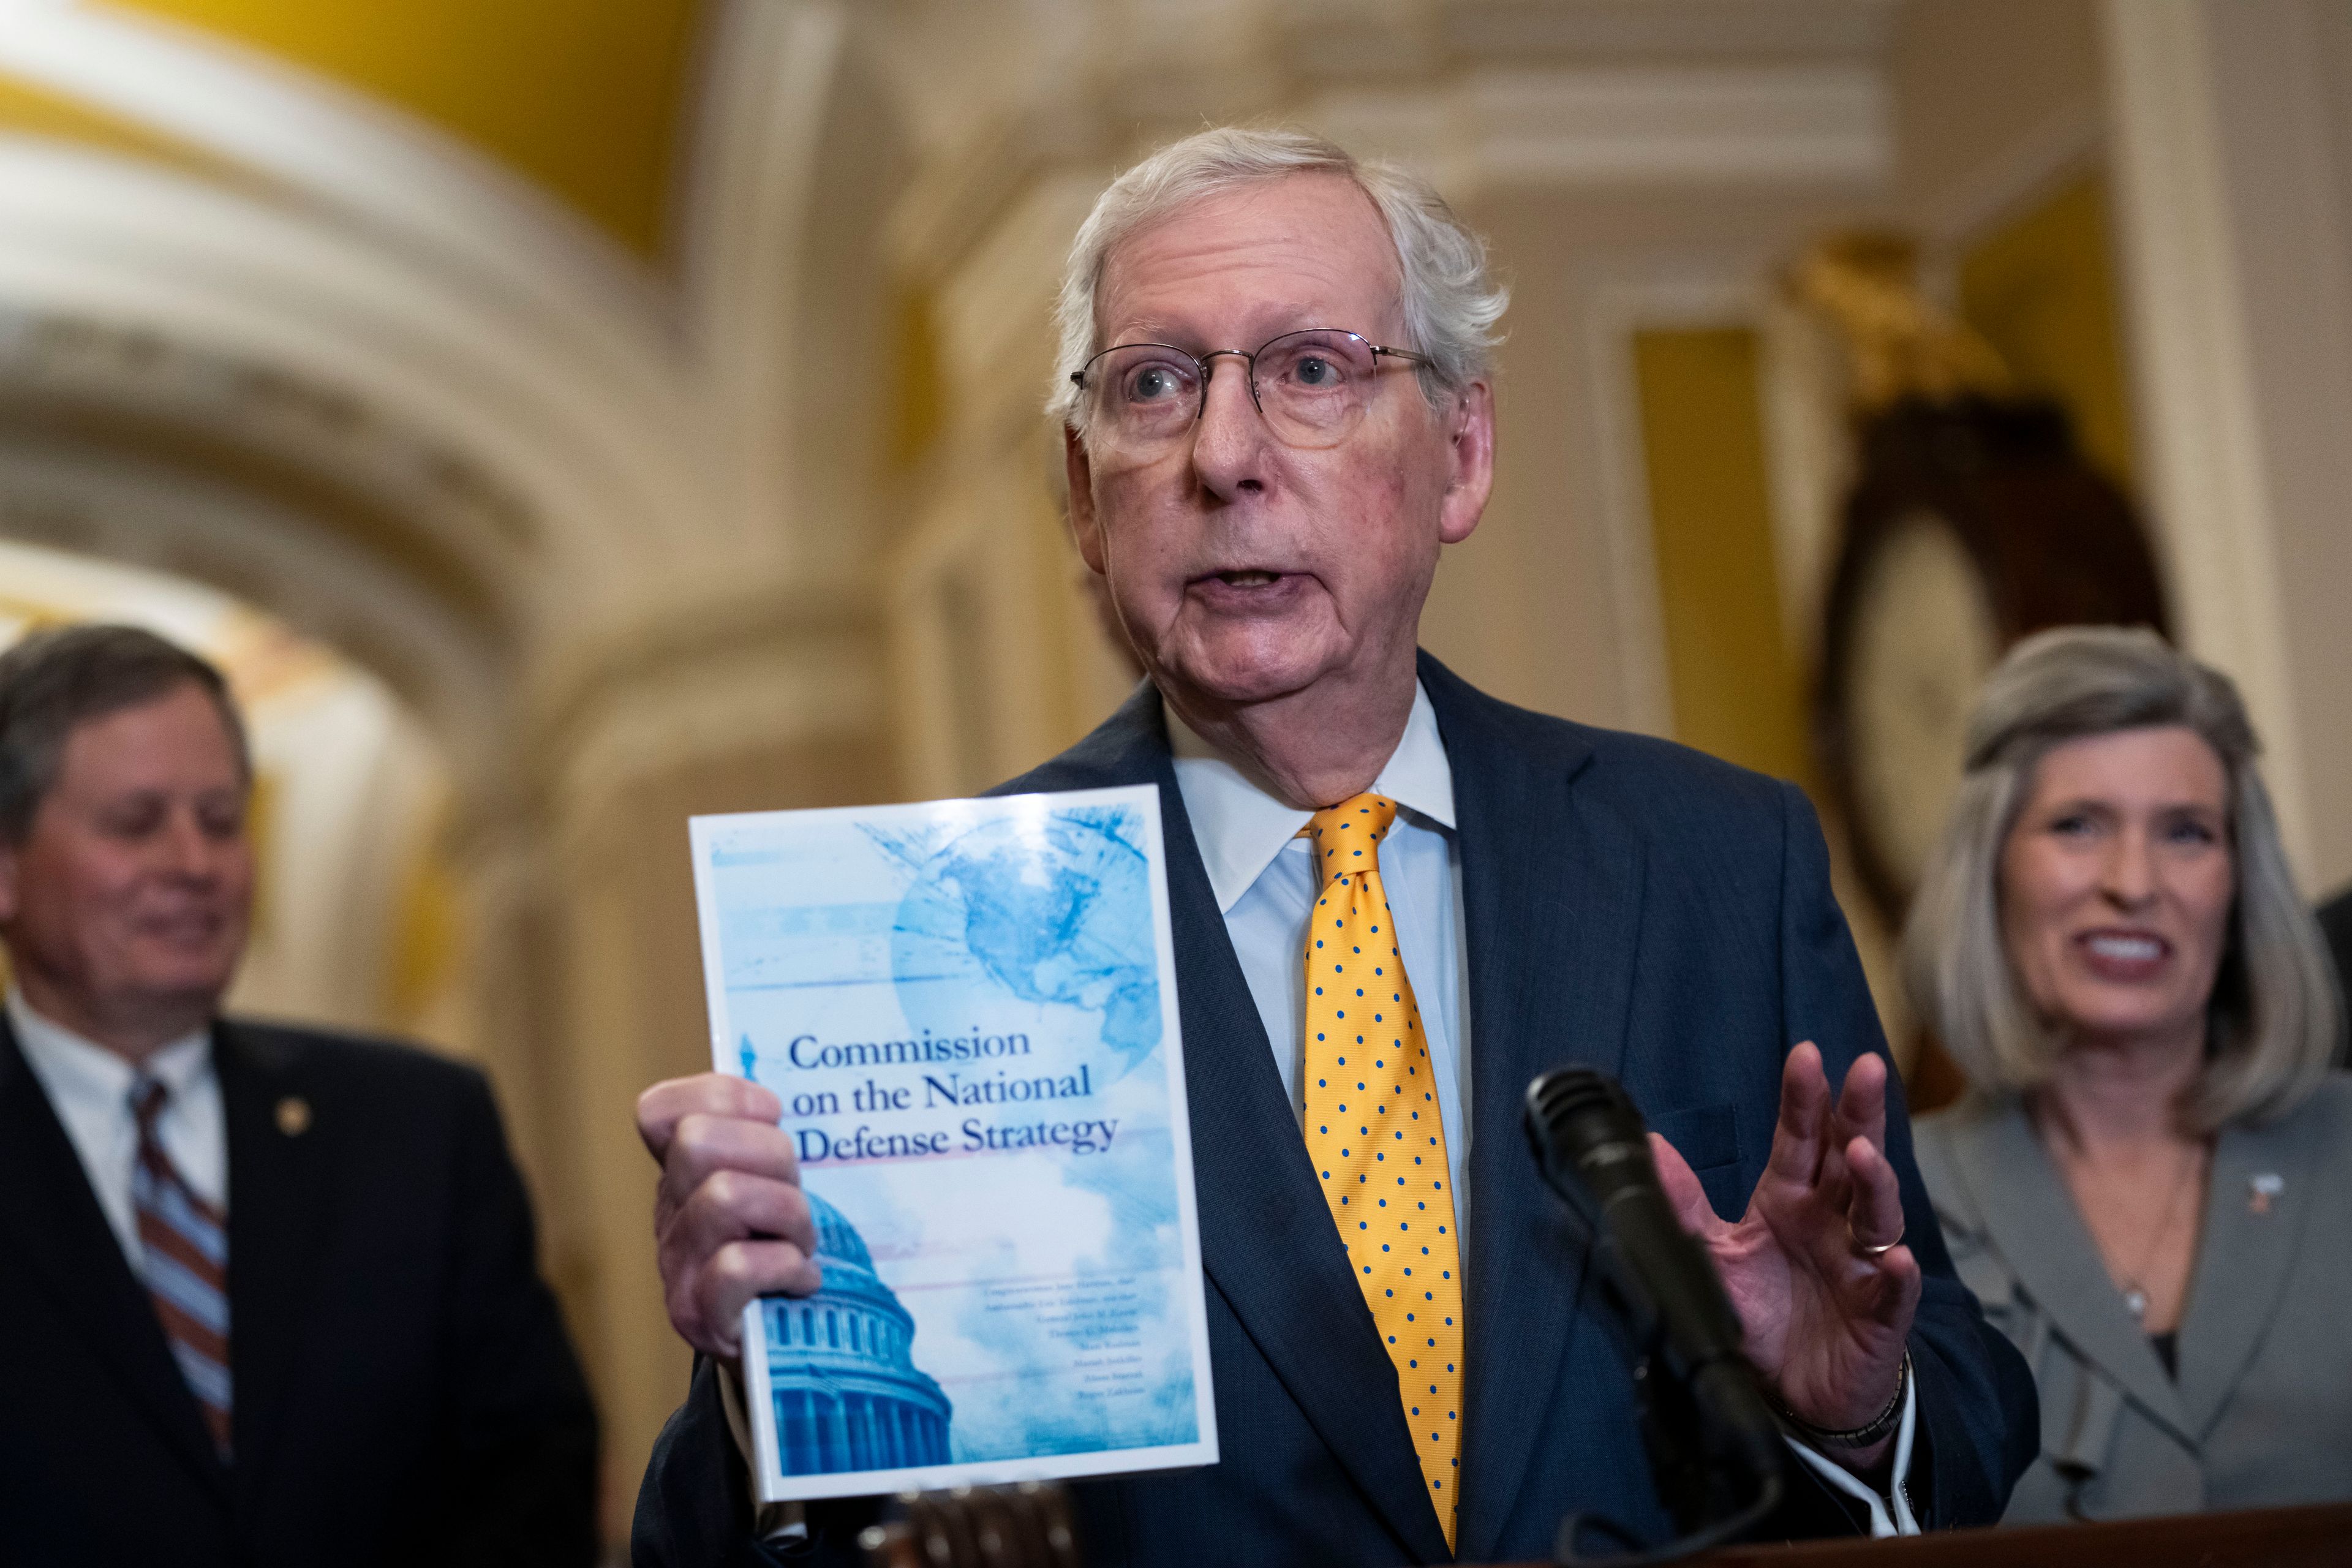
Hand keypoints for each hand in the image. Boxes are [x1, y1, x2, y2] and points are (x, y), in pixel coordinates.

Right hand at [636, 1073, 821, 1365]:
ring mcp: (677, 1266)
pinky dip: (786, 1267)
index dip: (722, 1098)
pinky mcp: (699, 1315)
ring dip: (787, 1215)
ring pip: (723, 1196)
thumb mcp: (773, 1187)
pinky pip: (737, 1266)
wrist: (775, 1349)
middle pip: (698, 1141)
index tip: (770, 1118)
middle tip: (795, 1191)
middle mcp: (669, 1214)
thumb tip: (793, 1101)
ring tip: (802, 1242)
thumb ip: (767, 1145)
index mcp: (682, 1172)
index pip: (660, 1110)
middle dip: (770, 1156)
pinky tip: (801, 1280)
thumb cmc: (783, 1253)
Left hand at [1651, 1042, 1919, 1468]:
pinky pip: (1892, 1291)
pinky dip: (1896, 1275)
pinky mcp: (1879, 1313)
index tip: (1806, 1054)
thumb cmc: (1763, 1316)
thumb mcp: (1712, 1256)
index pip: (1801, 1138)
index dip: (1804, 1098)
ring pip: (1876, 1213)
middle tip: (1867, 1068)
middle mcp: (1832, 1221)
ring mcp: (1861, 1264)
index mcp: (1791, 1200)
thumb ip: (1684, 1206)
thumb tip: (1651, 1148)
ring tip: (1862, 1154)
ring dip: (1875, 1182)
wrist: (1792, 1394)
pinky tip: (1896, 1259)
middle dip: (1859, 1113)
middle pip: (1851, 1156)